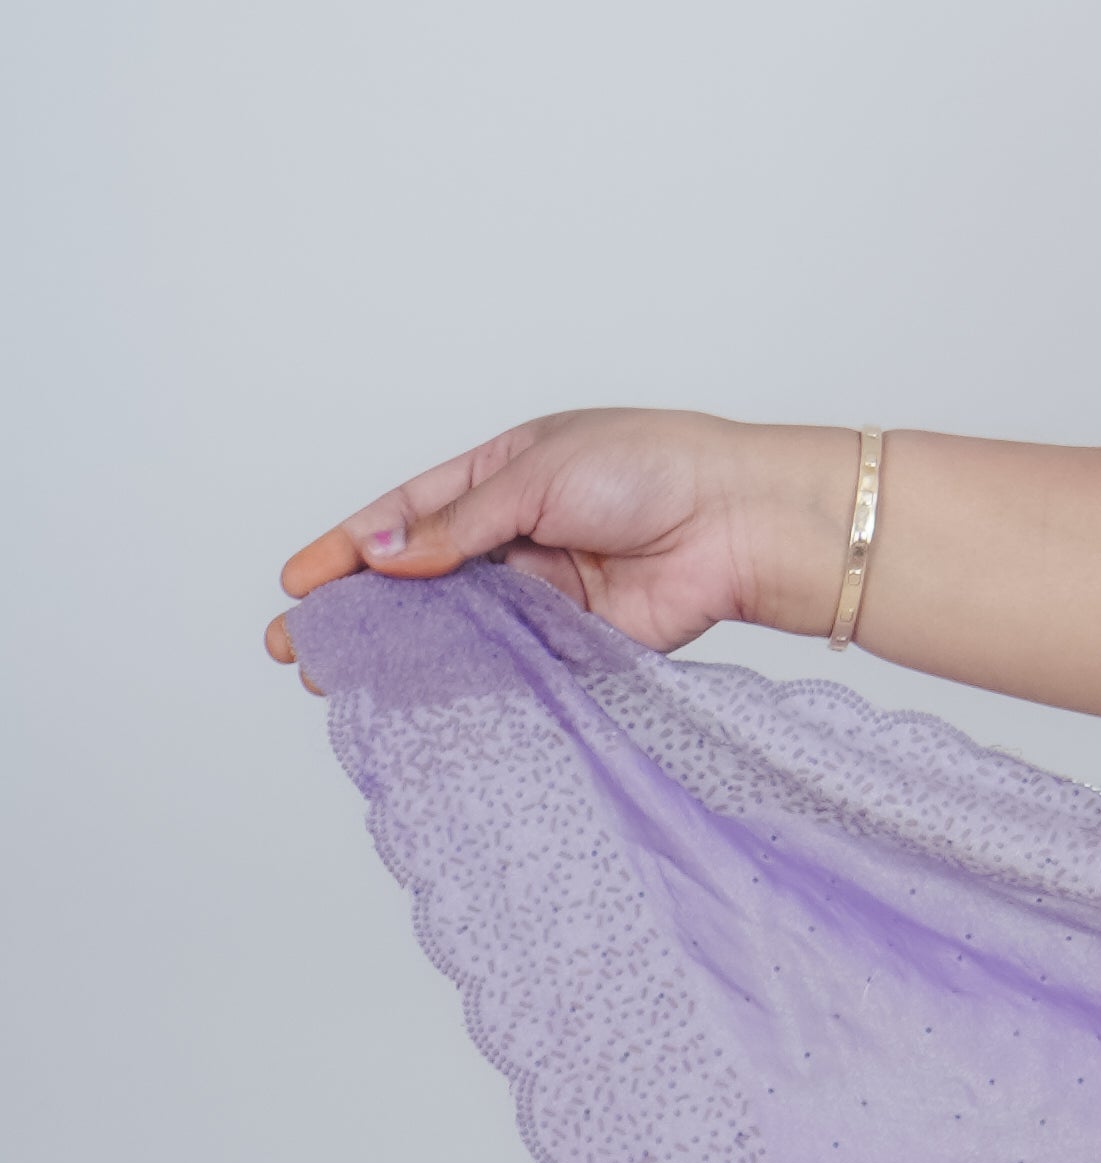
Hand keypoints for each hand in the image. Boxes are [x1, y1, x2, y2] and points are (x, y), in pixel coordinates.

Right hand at [266, 413, 855, 673]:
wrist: (741, 521)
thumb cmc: (655, 468)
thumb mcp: (540, 475)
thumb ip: (461, 524)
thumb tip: (385, 556)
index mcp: (500, 474)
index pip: (404, 512)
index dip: (347, 546)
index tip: (295, 583)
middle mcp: (514, 533)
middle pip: (417, 576)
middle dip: (358, 609)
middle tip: (300, 648)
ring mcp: (540, 589)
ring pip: (453, 623)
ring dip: (401, 648)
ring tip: (341, 680)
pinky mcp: (571, 638)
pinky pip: (504, 659)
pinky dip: (461, 676)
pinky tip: (417, 694)